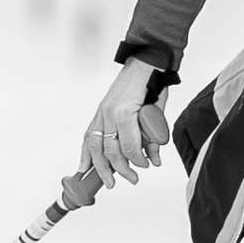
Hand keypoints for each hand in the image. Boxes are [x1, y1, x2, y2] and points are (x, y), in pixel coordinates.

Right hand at [82, 58, 172, 187]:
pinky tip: (84, 167)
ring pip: (94, 146)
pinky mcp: (99, 112)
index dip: (137, 161)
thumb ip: (155, 138)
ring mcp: (101, 112)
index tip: (145, 165)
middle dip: (120, 169)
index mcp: (125, 113)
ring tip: (107, 181)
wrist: (145, 61)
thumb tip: (154, 160)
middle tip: (132, 179)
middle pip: (110, 151)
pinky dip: (85, 152)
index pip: (128, 148)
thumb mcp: (159, 111)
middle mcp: (109, 113)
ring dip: (99, 167)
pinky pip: (88, 135)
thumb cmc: (154, 82)